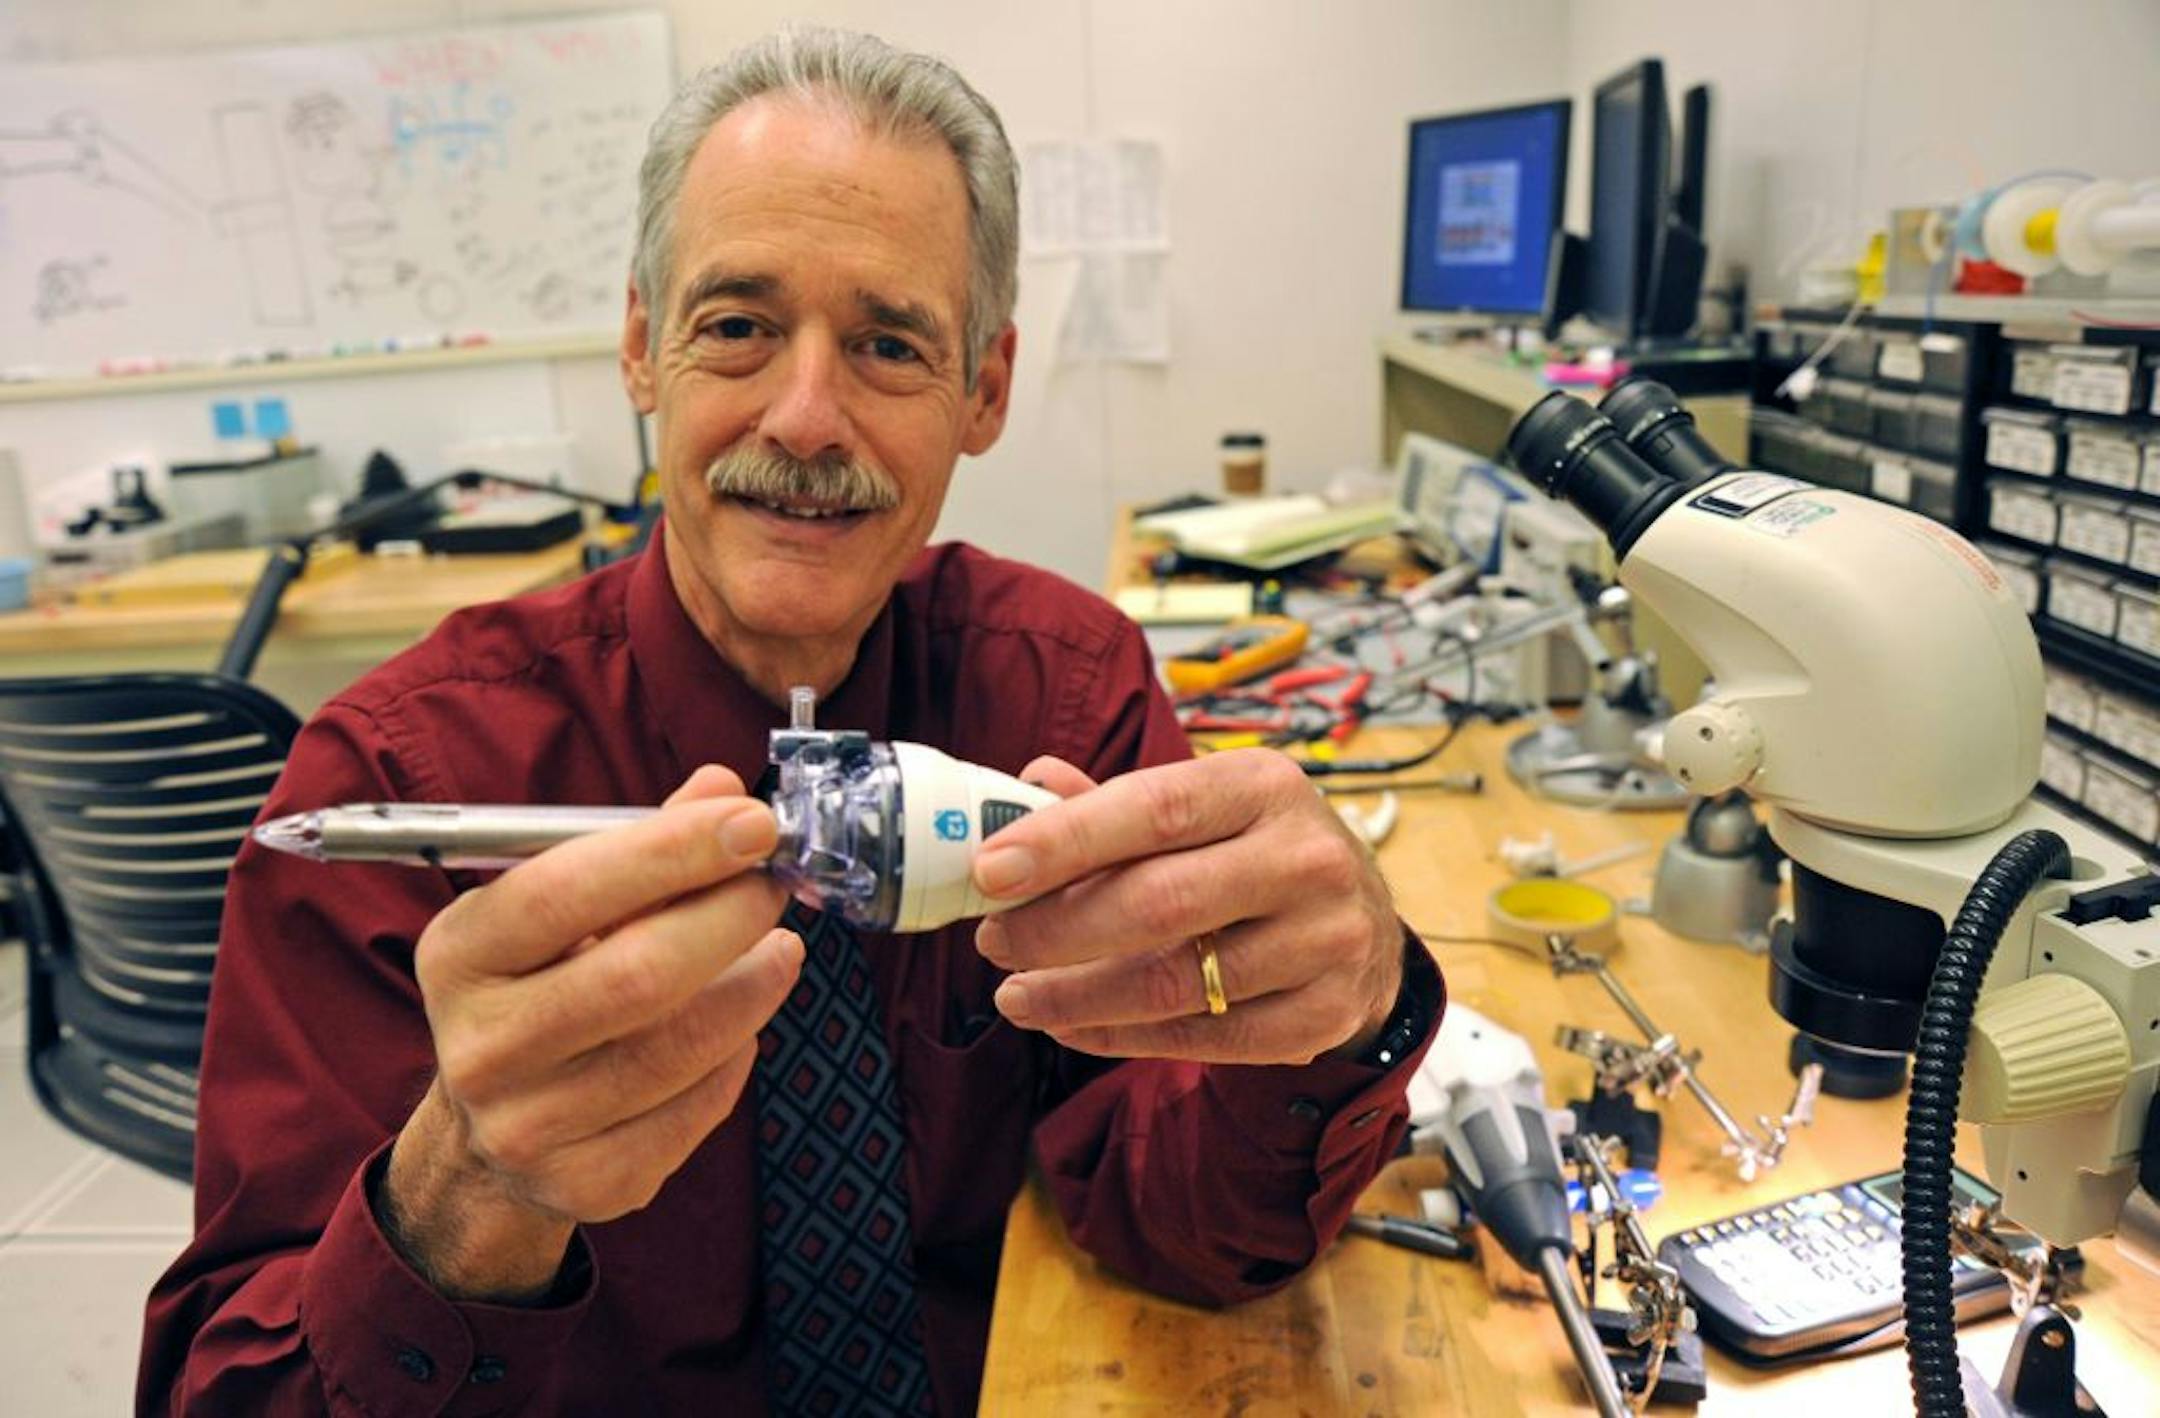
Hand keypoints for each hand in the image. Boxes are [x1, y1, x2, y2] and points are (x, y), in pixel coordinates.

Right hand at [381, 765, 797, 1299]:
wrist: (490, 1130)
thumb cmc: (544, 984)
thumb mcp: (563, 907)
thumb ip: (640, 846)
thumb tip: (723, 791)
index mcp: (461, 953)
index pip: (566, 889)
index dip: (671, 851)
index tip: (754, 822)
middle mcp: (480, 1045)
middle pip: (636, 976)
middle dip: (730, 918)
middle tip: (776, 887)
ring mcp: (528, 1126)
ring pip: (679, 1048)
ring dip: (752, 988)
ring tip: (780, 951)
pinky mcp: (585, 1185)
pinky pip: (695, 1110)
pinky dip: (735, 1058)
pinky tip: (740, 1026)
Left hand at [971, 748, 1401, 1064]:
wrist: (1365, 927)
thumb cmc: (1255, 856)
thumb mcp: (1206, 810)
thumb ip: (1116, 807)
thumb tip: (1031, 783)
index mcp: (1265, 786)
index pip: (1155, 808)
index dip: (1065, 839)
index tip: (990, 870)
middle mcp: (1307, 859)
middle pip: (1160, 902)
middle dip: (1056, 929)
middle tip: (993, 943)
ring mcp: (1325, 941)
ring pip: (1175, 983)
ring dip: (1076, 996)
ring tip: (1016, 995)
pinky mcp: (1323, 1014)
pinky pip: (1204, 1038)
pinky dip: (1122, 1036)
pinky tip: (1072, 1026)